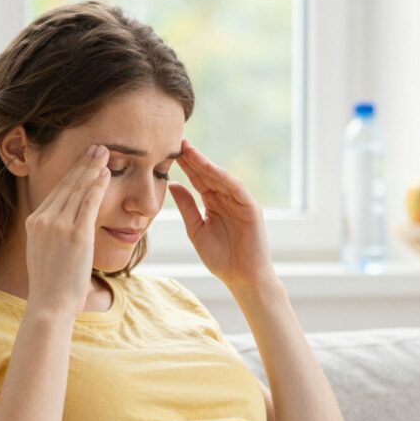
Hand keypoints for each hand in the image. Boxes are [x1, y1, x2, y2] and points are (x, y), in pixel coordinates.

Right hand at [24, 143, 111, 317]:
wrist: (50, 304)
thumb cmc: (52, 286)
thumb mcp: (45, 254)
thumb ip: (52, 236)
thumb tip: (64, 230)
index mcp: (34, 222)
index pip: (56, 192)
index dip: (72, 174)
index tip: (83, 161)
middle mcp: (44, 219)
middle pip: (67, 184)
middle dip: (83, 164)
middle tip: (97, 147)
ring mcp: (59, 225)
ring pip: (79, 189)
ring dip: (93, 168)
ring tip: (105, 153)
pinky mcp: (76, 233)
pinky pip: (89, 202)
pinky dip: (98, 185)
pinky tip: (106, 173)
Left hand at [167, 139, 277, 290]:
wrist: (242, 278)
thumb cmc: (221, 258)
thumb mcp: (196, 230)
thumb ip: (186, 207)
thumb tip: (173, 184)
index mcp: (213, 203)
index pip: (197, 180)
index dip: (185, 166)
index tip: (167, 152)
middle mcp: (227, 198)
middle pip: (208, 174)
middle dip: (193, 159)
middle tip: (177, 142)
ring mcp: (240, 202)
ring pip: (221, 178)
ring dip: (206, 164)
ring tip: (190, 151)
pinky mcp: (251, 208)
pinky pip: (237, 189)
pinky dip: (224, 178)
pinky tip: (211, 169)